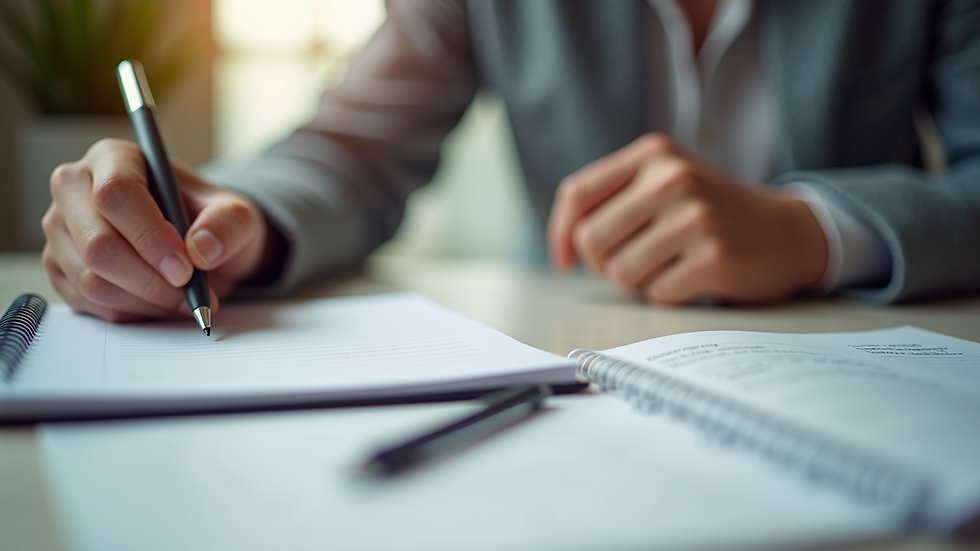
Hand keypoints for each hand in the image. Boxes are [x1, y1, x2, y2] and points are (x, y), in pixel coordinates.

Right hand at [42, 138, 268, 321]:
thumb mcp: (236, 215)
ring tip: (183, 300)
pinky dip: (130, 312)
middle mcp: (75, 188)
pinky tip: (157, 303)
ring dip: (145, 301)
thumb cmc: (209, 220)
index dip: (150, 236)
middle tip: (190, 294)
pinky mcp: (58, 266)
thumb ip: (228, 225)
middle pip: (99, 245)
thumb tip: (201, 249)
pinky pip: (87, 303)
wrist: (195, 244)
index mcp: (113, 158)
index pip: (116, 193)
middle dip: (151, 281)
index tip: (185, 269)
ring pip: (92, 281)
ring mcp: (61, 229)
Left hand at [548, 134, 828, 303]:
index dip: (560, 234)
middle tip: (634, 262)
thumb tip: (566, 244)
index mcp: (653, 156)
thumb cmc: (709, 213)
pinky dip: (667, 294)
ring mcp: (696, 217)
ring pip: (620, 272)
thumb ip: (615, 198)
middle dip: (603, 263)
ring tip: (669, 265)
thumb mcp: (665, 182)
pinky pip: (656, 294)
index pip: (577, 194)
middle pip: (591, 240)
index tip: (565, 261)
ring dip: (637, 281)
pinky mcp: (715, 257)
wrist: (787, 232)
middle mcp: (672, 179)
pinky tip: (692, 277)